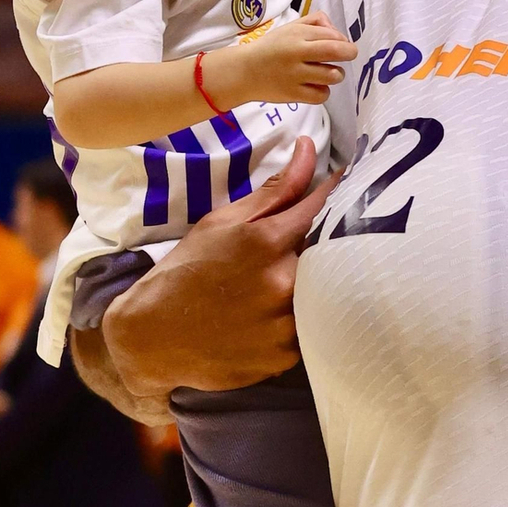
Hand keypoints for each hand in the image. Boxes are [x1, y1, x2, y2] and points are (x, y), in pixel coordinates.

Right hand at [100, 136, 336, 405]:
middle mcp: (281, 284)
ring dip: (324, 281)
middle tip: (331, 236)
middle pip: (332, 253)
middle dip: (332, 241)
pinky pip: (313, 328)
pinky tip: (288, 311)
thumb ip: (274, 191)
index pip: (322, 208)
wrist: (152, 338)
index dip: (340, 192)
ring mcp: (285, 325)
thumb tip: (308, 149)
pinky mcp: (285, 357)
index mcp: (265, 242)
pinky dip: (307, 316)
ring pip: (326, 293)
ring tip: (308, 276)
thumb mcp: (222, 223)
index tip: (354, 182)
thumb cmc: (186, 271)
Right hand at [215, 12, 355, 108]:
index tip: (340, 43)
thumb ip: (315, 22)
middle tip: (347, 55)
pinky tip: (316, 86)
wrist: (244, 72)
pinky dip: (323, 91)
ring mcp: (295, 75)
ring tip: (327, 72)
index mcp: (296, 34)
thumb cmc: (271, 48)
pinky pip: (321, 95)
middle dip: (349, 52)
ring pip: (332, 75)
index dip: (342, 39)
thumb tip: (337, 33)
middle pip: (336, 50)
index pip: (332, 34)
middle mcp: (296, 53)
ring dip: (336, 74)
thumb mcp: (290, 27)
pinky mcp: (293, 94)